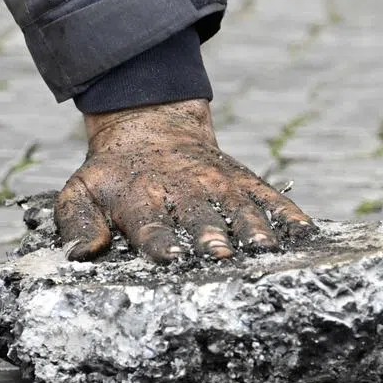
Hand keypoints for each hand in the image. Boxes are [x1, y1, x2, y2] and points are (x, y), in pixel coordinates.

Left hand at [55, 99, 314, 261]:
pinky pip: (270, 198)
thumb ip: (77, 223)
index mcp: (141, 198)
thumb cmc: (113, 174)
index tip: (173, 258)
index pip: (151, 224)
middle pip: (200, 217)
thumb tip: (81, 254)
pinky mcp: (244, 181)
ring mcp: (218, 185)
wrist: (150, 124)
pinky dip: (288, 214)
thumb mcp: (81, 192)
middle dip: (212, 236)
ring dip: (253, 230)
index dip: (161, 241)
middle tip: (222, 255)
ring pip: (239, 209)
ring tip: (265, 249)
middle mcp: (184, 191)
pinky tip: (305, 233)